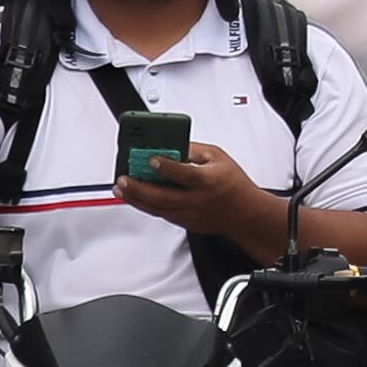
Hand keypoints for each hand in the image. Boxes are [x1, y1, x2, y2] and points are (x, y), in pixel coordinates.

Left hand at [118, 140, 291, 251]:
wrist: (246, 213)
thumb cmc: (234, 184)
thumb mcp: (219, 158)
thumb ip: (194, 150)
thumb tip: (171, 144)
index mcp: (208, 180)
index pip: (184, 174)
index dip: (166, 166)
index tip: (151, 159)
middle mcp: (197, 199)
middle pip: (163, 196)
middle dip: (139, 187)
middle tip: (123, 178)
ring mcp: (190, 213)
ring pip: (157, 209)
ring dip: (136, 199)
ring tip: (121, 188)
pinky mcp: (185, 222)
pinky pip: (161, 214)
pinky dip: (145, 205)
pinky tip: (135, 197)